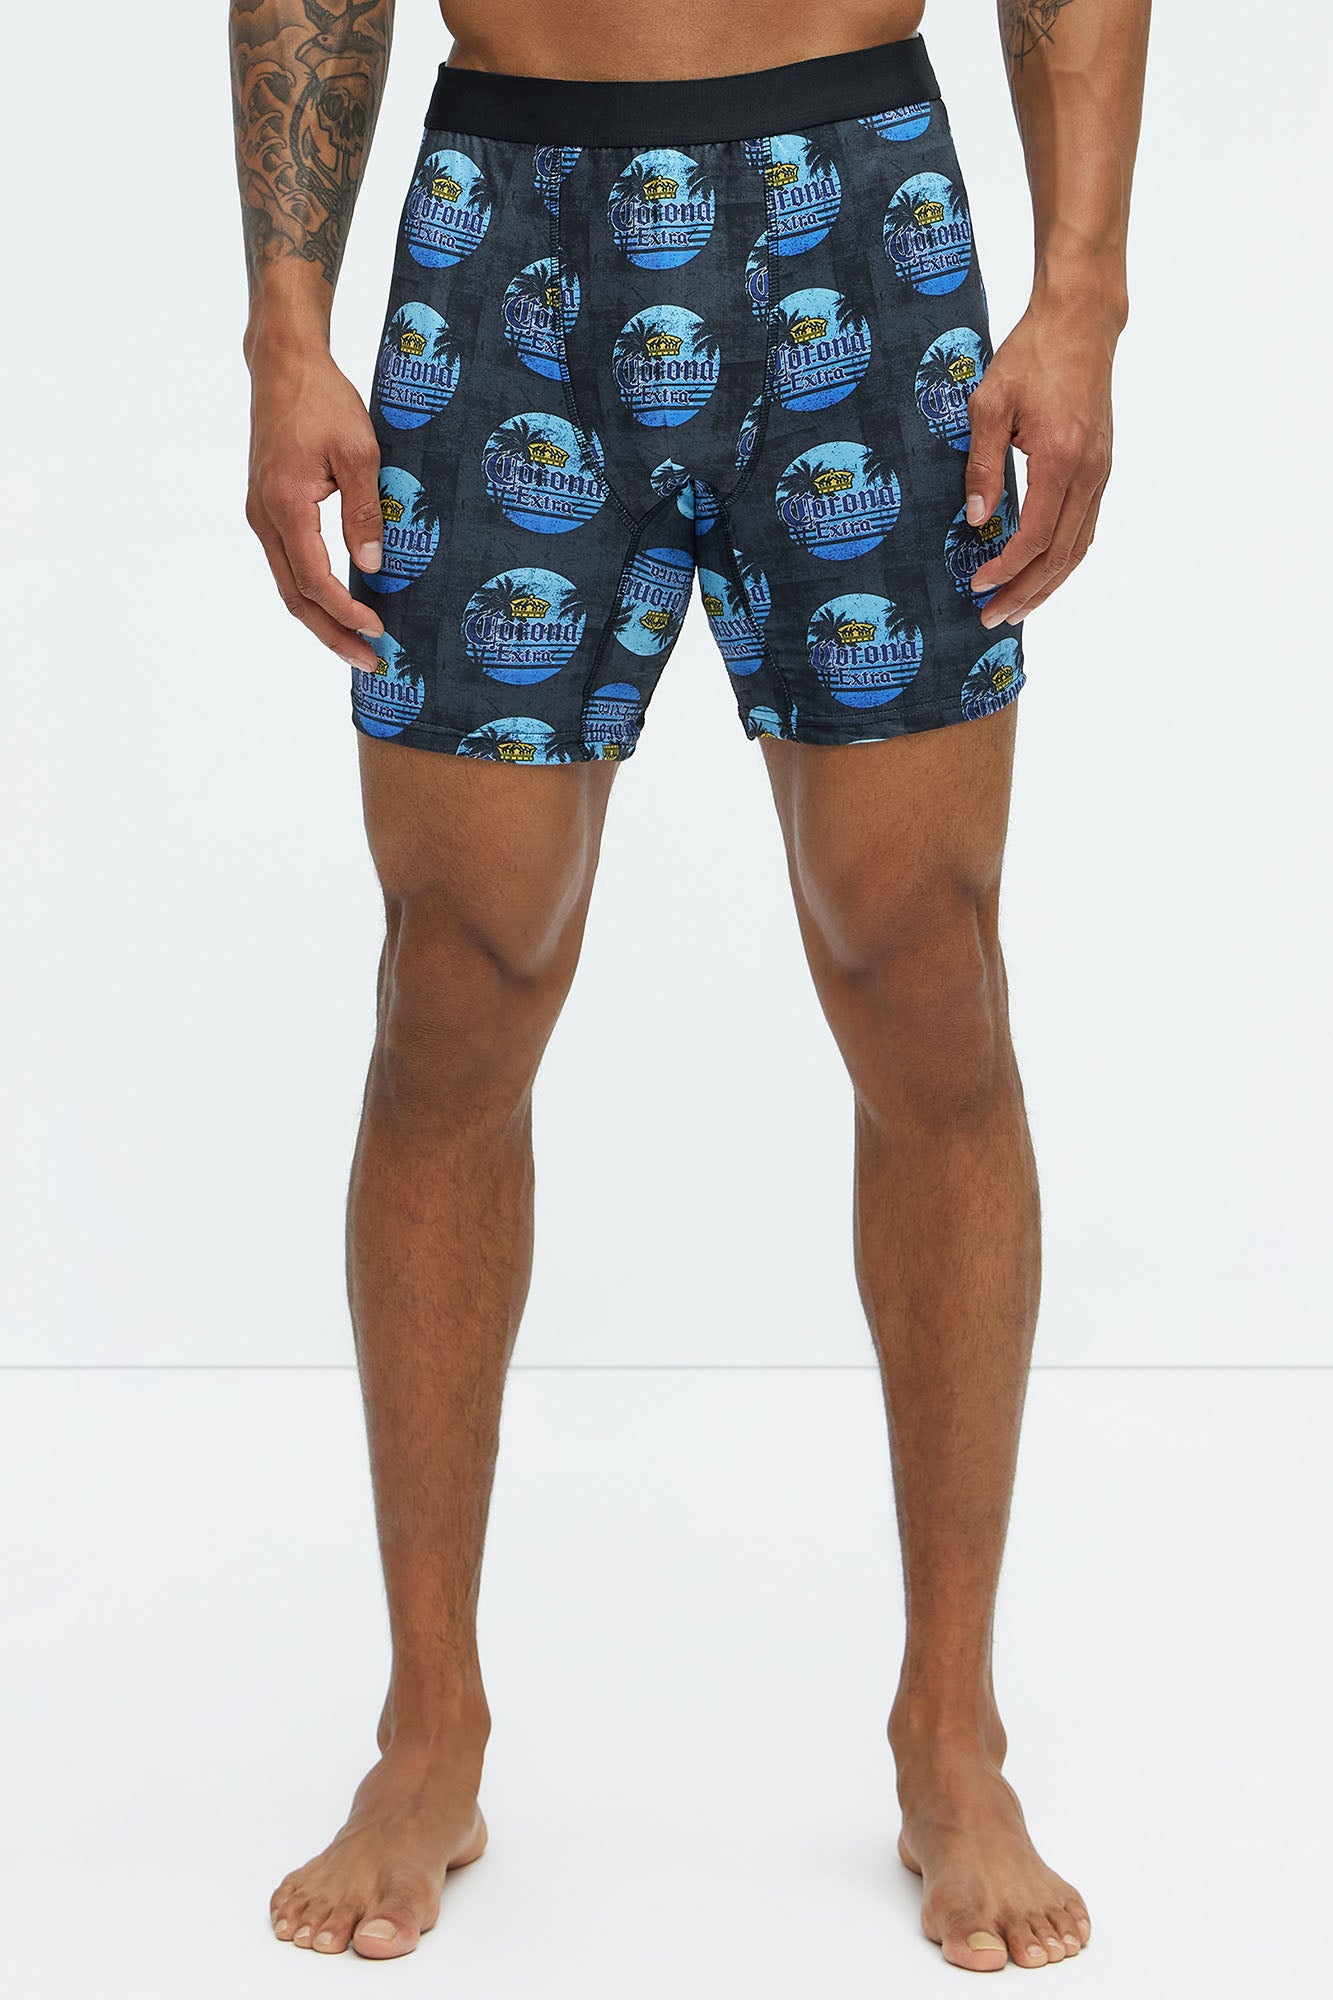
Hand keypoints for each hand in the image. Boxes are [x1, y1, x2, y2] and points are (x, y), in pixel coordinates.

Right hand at [245, 346, 384, 667]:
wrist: (283, 366)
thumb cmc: (322, 401)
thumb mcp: (360, 451)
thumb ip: (366, 511)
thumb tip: (373, 567)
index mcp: (286, 505)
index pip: (315, 579)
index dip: (346, 613)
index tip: (378, 630)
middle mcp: (264, 516)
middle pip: (295, 597)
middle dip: (332, 634)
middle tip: (370, 661)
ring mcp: (261, 515)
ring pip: (288, 585)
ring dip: (321, 619)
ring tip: (357, 645)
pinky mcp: (266, 509)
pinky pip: (288, 565)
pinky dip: (311, 593)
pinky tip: (338, 606)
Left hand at [963, 302, 1115, 626]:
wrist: (1080, 322)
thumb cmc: (1031, 356)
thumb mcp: (989, 405)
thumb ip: (980, 465)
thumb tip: (974, 520)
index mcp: (1061, 459)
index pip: (1035, 537)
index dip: (1006, 569)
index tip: (977, 585)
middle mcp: (1090, 472)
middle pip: (1061, 555)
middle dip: (1025, 592)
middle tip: (992, 618)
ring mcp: (1101, 470)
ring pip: (1079, 547)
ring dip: (1048, 584)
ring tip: (1017, 608)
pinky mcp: (1102, 466)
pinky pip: (1086, 527)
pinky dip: (1064, 558)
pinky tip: (1042, 571)